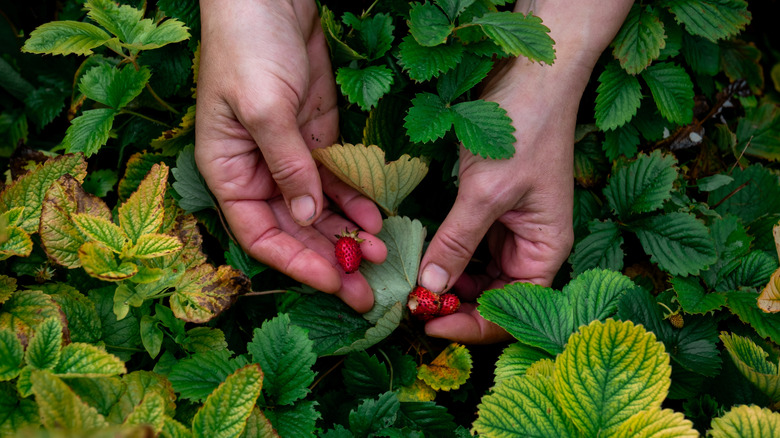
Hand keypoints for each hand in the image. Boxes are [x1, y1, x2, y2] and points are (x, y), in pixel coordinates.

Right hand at [195, 0, 384, 311]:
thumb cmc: (248, 48)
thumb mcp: (264, 108)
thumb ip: (287, 165)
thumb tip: (308, 217)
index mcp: (229, 171)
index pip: (261, 235)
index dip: (297, 263)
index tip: (333, 281)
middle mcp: (258, 172)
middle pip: (295, 232)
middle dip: (330, 261)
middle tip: (367, 291)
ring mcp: (289, 157)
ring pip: (320, 212)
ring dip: (349, 236)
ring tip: (380, 257)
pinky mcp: (316, 138)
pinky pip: (337, 182)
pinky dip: (356, 201)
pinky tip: (377, 219)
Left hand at [419, 0, 632, 342]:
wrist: (531, 77)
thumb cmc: (522, 131)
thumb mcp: (486, 192)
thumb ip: (458, 242)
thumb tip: (430, 288)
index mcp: (544, 252)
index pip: (510, 311)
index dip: (471, 326)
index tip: (429, 325)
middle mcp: (529, 248)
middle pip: (492, 298)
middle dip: (453, 307)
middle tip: (409, 307)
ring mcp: (508, 230)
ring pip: (476, 276)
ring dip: (445, 284)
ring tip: (408, 285)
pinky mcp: (489, 212)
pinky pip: (466, 247)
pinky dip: (443, 255)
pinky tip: (419, 257)